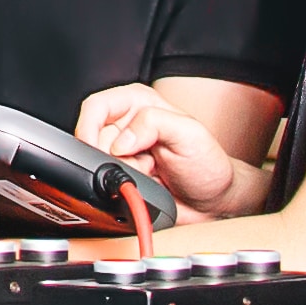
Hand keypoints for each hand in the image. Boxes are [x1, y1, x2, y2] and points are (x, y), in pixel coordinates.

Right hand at [76, 85, 269, 223]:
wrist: (214, 202)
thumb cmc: (208, 164)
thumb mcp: (189, 134)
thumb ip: (155, 124)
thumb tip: (121, 140)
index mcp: (138, 103)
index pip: (97, 106)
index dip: (90, 127)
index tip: (97, 149)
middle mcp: (127, 124)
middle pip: (93, 137)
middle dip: (113, 156)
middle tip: (142, 164)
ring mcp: (123, 152)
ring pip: (98, 163)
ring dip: (121, 173)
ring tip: (149, 173)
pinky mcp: (122, 175)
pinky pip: (103, 183)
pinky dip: (119, 187)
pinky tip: (143, 184)